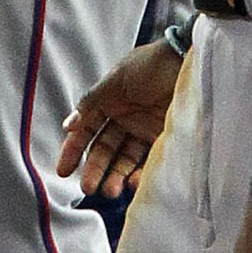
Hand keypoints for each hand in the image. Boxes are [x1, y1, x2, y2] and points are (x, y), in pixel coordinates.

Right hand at [56, 36, 184, 202]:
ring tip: (111, 191)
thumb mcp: (116, 79)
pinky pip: (147, 162)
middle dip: (95, 169)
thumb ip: (91, 103)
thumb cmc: (151, 64)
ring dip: (115, 176)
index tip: (63, 170)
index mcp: (108, 102)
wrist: (187, 61)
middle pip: (104, 149)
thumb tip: (68, 125)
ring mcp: (142, 131)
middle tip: (88, 188)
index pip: (86, 130)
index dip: (74, 149)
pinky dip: (139, 174)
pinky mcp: (162, 140)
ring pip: (123, 160)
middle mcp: (124, 119)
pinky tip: (133, 183)